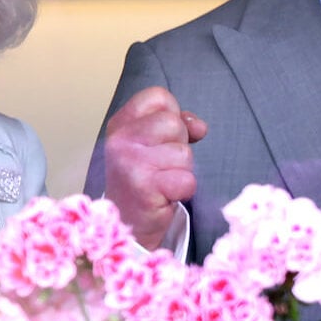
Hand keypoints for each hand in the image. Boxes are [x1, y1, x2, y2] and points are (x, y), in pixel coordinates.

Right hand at [103, 86, 206, 249]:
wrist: (128, 223)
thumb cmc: (144, 178)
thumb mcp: (152, 143)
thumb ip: (177, 124)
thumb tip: (200, 127)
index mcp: (120, 123)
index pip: (159, 96)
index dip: (173, 114)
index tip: (164, 137)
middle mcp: (120, 140)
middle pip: (174, 123)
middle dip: (178, 145)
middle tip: (161, 165)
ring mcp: (129, 162)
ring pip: (184, 153)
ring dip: (181, 171)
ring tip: (162, 181)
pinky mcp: (143, 187)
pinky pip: (186, 179)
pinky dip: (183, 190)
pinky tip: (165, 196)